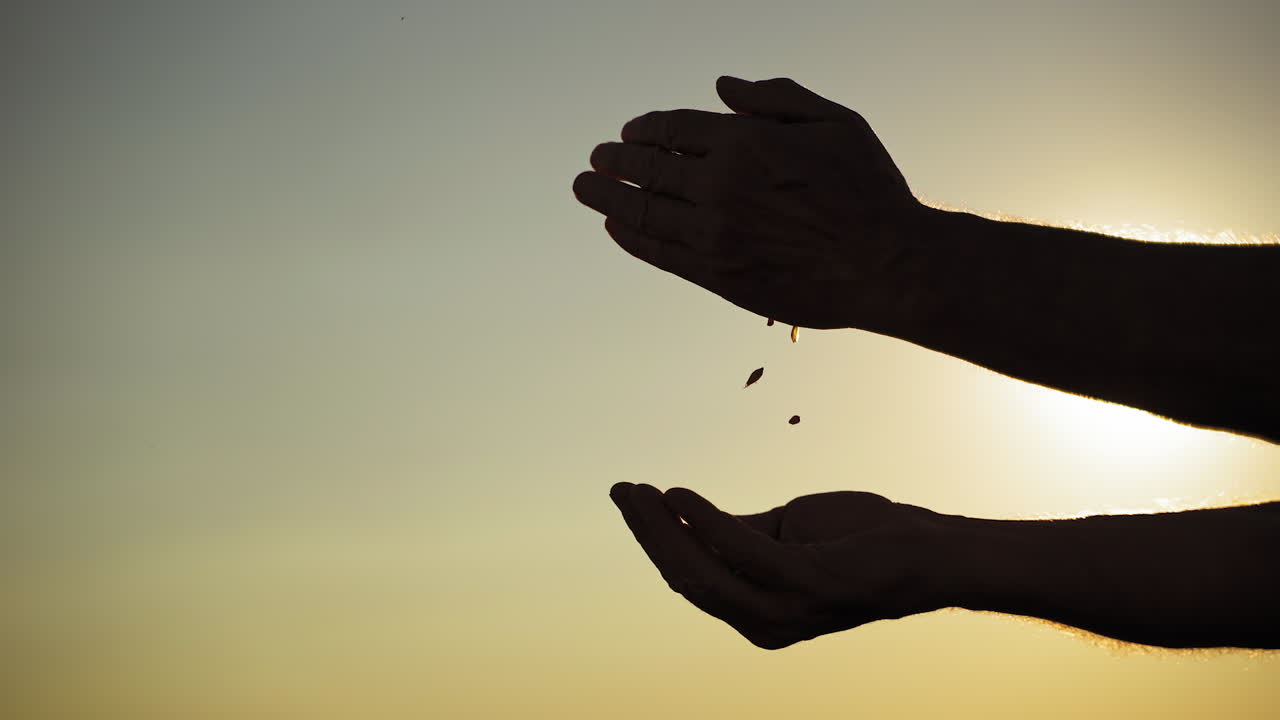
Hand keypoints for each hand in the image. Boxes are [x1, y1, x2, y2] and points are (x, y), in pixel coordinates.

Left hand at [573, 76, 933, 329]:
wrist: (888, 265)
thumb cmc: (869, 188)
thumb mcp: (834, 122)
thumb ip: (774, 99)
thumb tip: (720, 86)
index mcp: (746, 144)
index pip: (674, 129)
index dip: (646, 129)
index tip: (630, 133)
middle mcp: (721, 188)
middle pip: (649, 170)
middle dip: (616, 162)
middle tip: (594, 159)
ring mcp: (715, 235)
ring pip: (644, 213)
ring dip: (608, 199)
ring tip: (585, 189)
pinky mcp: (718, 276)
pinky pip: (660, 254)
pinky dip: (632, 239)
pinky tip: (616, 228)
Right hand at [609, 483, 948, 648]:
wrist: (928, 552)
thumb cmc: (860, 541)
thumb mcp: (786, 533)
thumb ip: (738, 533)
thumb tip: (686, 515)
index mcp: (757, 614)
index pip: (689, 578)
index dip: (654, 540)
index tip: (630, 499)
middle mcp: (763, 623)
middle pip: (684, 577)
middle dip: (646, 532)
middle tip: (621, 490)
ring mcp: (783, 609)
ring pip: (700, 569)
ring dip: (661, 527)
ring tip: (639, 491)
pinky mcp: (804, 583)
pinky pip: (738, 549)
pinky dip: (702, 520)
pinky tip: (679, 495)